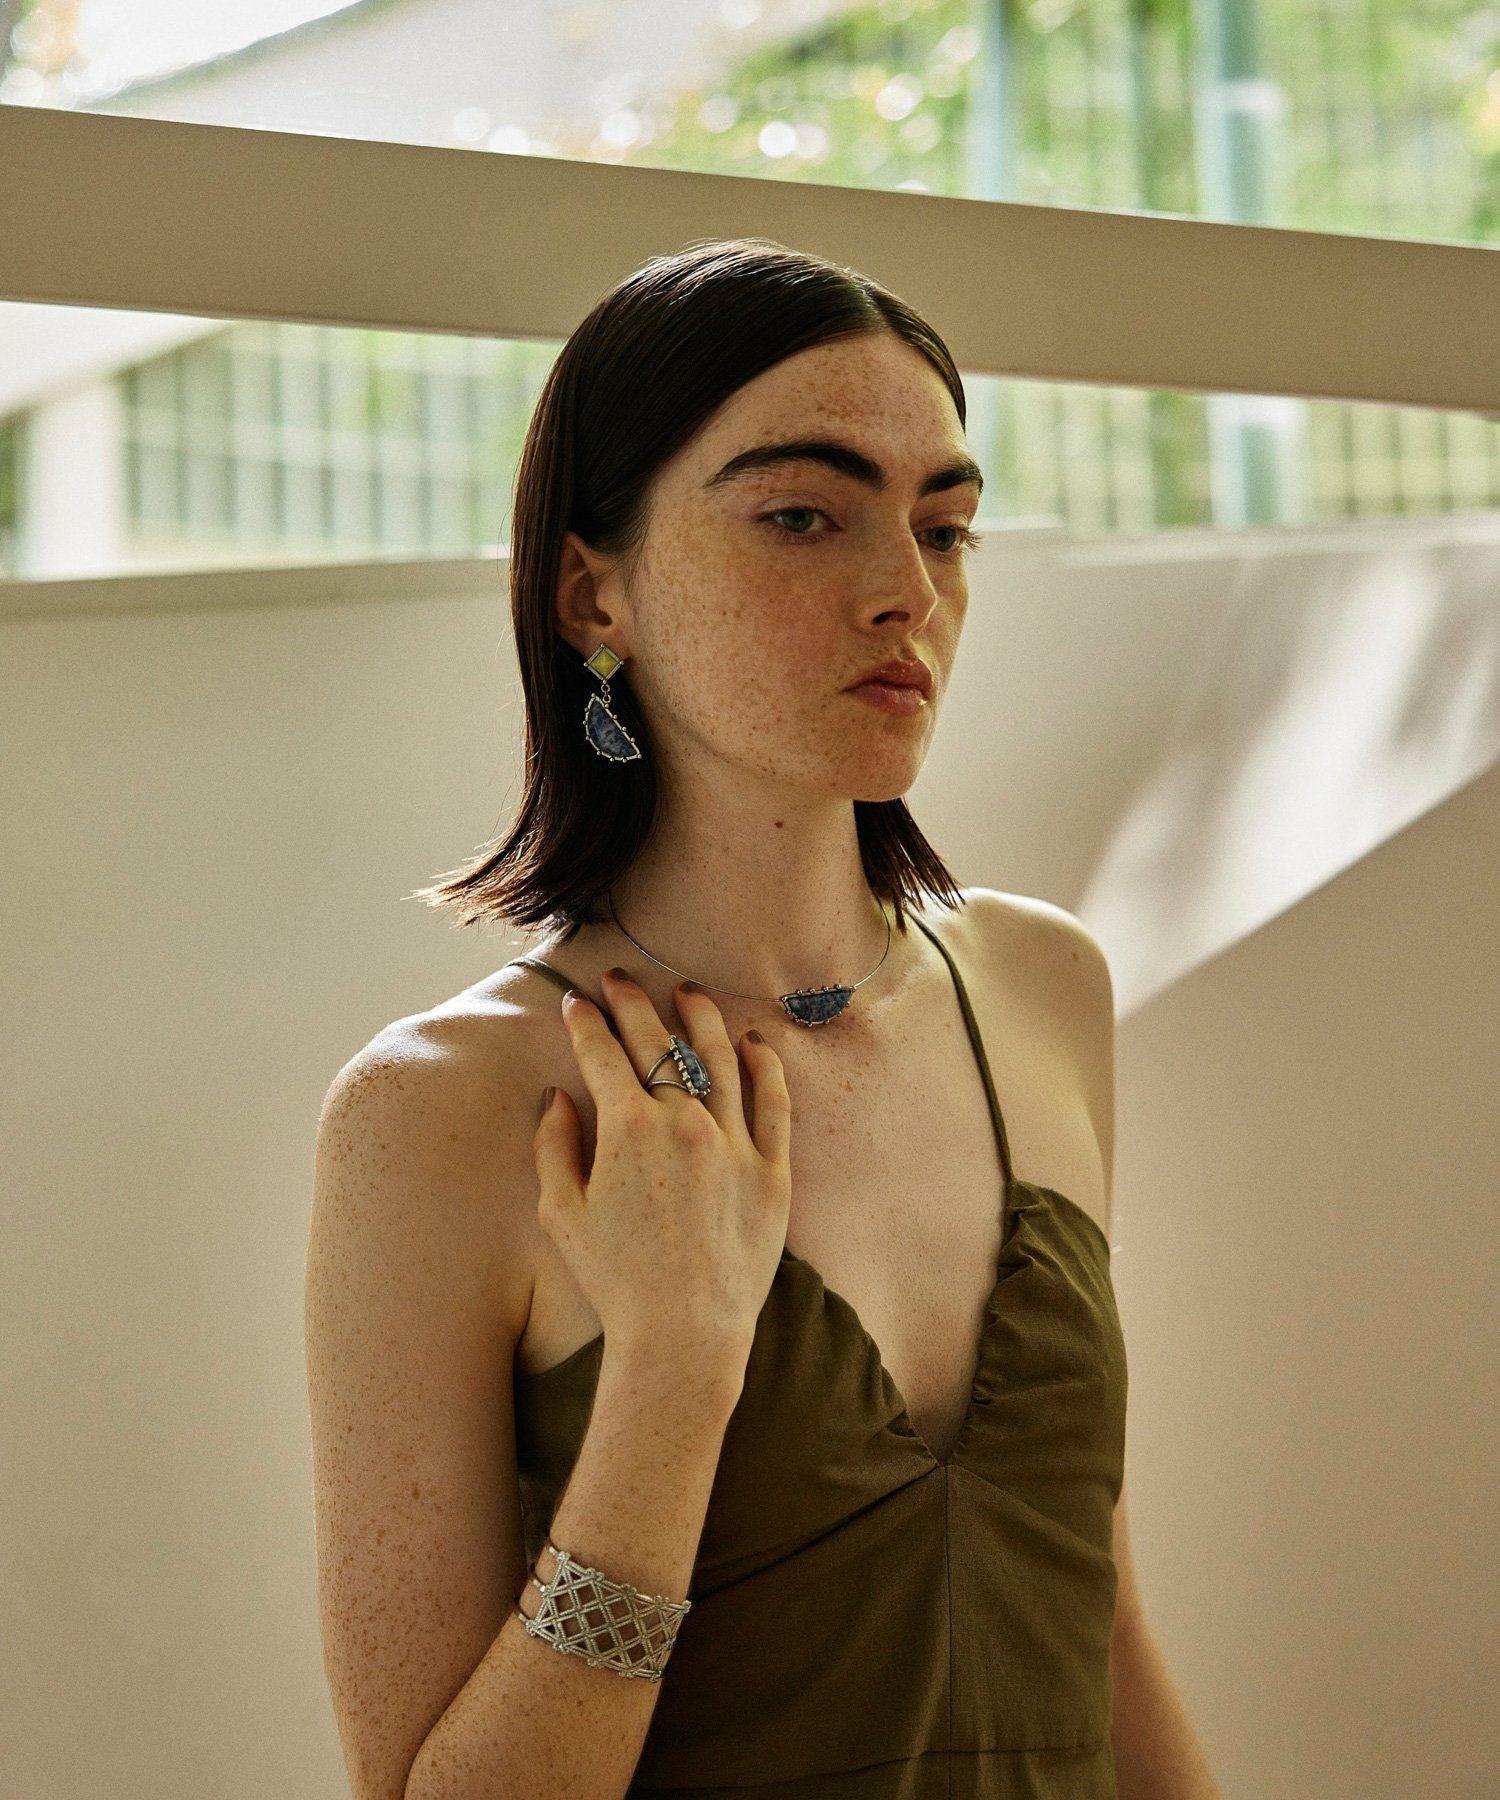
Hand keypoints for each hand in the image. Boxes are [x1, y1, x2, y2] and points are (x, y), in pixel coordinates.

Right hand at [532, 971, 791, 1372]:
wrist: (684, 1334)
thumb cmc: (615, 1280)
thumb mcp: (562, 1213)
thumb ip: (554, 1146)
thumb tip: (558, 1096)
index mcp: (628, 1129)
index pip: (604, 1053)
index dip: (586, 1022)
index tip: (577, 1002)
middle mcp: (684, 1122)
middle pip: (658, 1042)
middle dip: (633, 1003)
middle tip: (620, 981)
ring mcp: (734, 1142)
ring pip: (719, 1056)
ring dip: (699, 1016)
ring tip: (687, 991)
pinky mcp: (772, 1169)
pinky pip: (773, 1101)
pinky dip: (764, 1064)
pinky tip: (753, 1041)